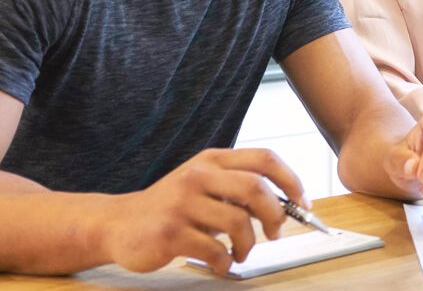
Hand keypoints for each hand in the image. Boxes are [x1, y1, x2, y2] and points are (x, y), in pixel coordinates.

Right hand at [97, 148, 306, 275]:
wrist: (118, 224)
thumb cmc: (170, 207)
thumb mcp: (204, 187)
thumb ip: (238, 191)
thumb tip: (285, 206)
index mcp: (212, 161)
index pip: (264, 159)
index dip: (292, 180)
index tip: (303, 204)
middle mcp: (198, 176)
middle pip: (256, 188)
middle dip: (276, 215)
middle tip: (275, 233)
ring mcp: (182, 203)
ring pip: (238, 222)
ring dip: (248, 245)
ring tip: (240, 254)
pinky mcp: (169, 231)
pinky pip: (214, 249)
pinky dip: (226, 262)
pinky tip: (220, 263)